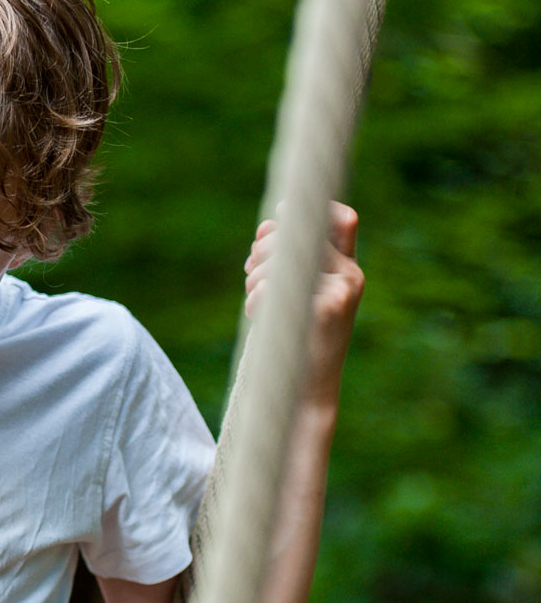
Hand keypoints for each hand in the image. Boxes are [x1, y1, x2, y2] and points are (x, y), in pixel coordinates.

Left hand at [244, 201, 363, 404]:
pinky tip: (260, 319)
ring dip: (254, 278)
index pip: (342, 218)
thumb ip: (287, 258)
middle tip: (251, 274)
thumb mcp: (295, 294)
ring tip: (257, 303)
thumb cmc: (293, 340)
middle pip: (295, 234)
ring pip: (280, 258)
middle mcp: (351, 276)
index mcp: (346, 269)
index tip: (278, 222)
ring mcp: (342, 291)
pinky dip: (255, 301)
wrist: (304, 391)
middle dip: (261, 250)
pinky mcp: (327, 308)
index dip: (307, 212)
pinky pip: (273, 287)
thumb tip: (271, 223)